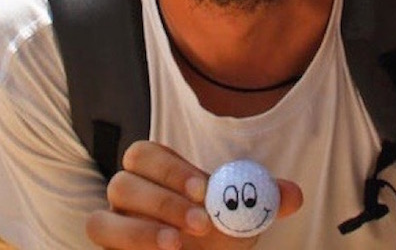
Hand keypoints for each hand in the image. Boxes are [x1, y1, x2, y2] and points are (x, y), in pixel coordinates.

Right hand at [85, 141, 302, 249]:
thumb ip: (264, 200)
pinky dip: (130, 248)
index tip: (204, 190)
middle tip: (200, 222)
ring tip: (177, 246)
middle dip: (162, 201)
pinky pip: (104, 247)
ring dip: (141, 232)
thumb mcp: (244, 217)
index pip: (147, 155)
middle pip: (123, 182)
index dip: (172, 169)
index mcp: (154, 173)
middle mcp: (126, 196)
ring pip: (103, 220)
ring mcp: (113, 226)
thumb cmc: (218, 235)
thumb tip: (292, 195)